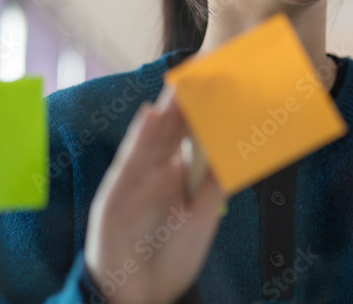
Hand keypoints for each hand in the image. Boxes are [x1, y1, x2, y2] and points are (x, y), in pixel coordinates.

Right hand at [85, 84, 224, 303]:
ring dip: (165, 111)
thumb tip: (236, 147)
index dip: (202, 110)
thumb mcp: (202, 215)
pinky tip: (150, 116)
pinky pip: (129, 162)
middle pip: (170, 129)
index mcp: (175, 173)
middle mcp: (154, 172)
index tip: (220, 83)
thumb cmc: (171, 255)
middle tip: (203, 71)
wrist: (143, 295)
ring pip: (151, 138)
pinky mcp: (116, 196)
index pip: (189, 134)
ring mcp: (134, 181)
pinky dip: (139, 138)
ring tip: (180, 84)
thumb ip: (215, 182)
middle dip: (185, 101)